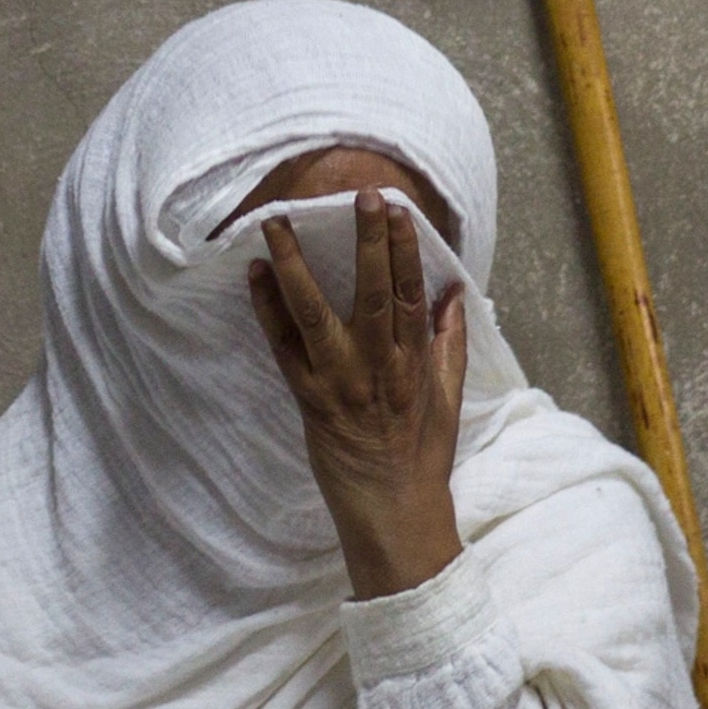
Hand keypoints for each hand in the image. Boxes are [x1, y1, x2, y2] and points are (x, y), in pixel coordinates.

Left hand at [248, 189, 468, 597]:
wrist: (392, 512)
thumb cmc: (422, 455)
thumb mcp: (449, 397)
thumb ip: (449, 342)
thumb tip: (453, 291)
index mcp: (414, 363)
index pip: (411, 294)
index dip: (405, 250)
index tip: (398, 210)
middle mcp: (377, 367)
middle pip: (373, 294)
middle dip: (367, 243)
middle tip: (361, 196)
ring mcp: (339, 382)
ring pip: (317, 313)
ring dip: (296, 264)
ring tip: (278, 223)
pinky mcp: (307, 399)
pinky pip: (283, 347)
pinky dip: (267, 308)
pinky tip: (254, 273)